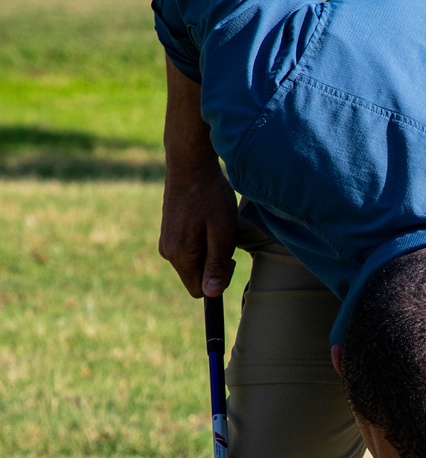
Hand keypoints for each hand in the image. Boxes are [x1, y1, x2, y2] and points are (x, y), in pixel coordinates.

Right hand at [159, 159, 237, 298]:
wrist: (189, 163)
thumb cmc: (210, 195)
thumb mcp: (222, 232)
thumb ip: (216, 264)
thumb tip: (212, 295)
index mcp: (179, 255)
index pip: (199, 291)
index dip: (217, 281)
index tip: (228, 257)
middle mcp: (167, 252)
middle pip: (196, 277)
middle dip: (214, 264)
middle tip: (223, 237)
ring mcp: (166, 241)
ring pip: (194, 262)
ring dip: (209, 251)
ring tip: (214, 225)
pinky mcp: (169, 232)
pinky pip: (189, 249)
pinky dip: (202, 240)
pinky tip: (206, 220)